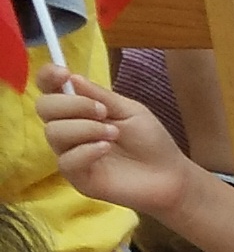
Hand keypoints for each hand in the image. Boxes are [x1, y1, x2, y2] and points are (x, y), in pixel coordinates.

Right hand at [37, 73, 198, 217]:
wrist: (171, 176)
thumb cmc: (150, 141)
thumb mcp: (130, 110)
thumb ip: (100, 95)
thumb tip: (71, 78)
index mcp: (78, 109)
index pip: (48, 88)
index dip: (48, 77)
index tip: (63, 73)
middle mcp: (69, 129)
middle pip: (44, 107)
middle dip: (73, 105)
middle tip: (103, 112)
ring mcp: (71, 154)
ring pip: (53, 133)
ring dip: (86, 128)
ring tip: (114, 133)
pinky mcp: (78, 178)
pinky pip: (66, 161)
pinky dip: (86, 151)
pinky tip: (106, 149)